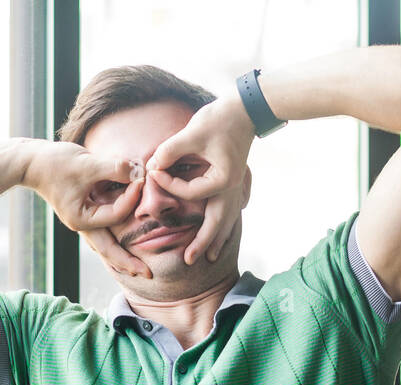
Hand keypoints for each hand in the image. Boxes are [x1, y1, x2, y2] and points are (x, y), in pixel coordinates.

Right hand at [22, 141, 150, 276]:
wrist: (31, 162)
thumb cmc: (56, 163)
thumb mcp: (87, 164)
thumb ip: (114, 168)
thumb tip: (139, 171)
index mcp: (81, 219)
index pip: (116, 214)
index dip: (132, 197)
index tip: (141, 178)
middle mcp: (83, 225)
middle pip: (108, 250)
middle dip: (129, 262)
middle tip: (149, 274)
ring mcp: (83, 221)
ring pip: (105, 245)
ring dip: (121, 257)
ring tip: (138, 269)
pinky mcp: (84, 212)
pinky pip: (103, 233)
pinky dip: (114, 241)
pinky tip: (124, 248)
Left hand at [145, 97, 254, 264]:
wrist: (247, 107)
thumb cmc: (220, 118)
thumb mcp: (192, 132)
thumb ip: (170, 150)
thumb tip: (152, 165)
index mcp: (223, 179)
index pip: (191, 192)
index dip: (170, 184)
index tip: (154, 172)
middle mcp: (233, 187)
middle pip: (217, 222)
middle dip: (203, 242)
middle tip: (189, 261)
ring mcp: (238, 185)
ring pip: (228, 219)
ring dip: (219, 238)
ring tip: (211, 257)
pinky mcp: (238, 180)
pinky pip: (234, 208)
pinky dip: (230, 221)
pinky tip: (228, 229)